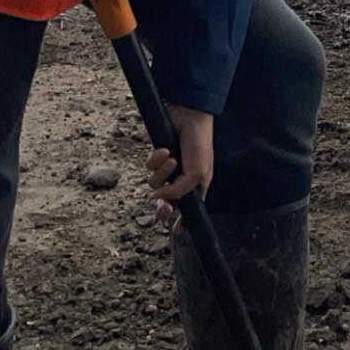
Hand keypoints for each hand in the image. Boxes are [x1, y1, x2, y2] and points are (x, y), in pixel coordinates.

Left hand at [147, 106, 214, 231]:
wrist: (189, 117)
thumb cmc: (200, 145)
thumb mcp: (197, 174)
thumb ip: (179, 191)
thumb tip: (157, 197)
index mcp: (195, 185)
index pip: (188, 209)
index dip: (183, 222)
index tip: (177, 232)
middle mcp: (180, 179)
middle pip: (166, 201)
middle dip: (163, 206)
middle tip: (163, 209)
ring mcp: (167, 168)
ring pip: (154, 183)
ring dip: (162, 173)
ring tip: (171, 158)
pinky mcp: (156, 157)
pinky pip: (149, 167)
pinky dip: (156, 159)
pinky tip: (165, 149)